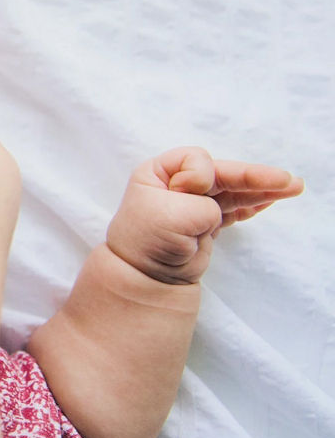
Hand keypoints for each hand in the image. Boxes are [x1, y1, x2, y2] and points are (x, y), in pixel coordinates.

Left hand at [106, 146, 303, 284]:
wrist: (145, 278)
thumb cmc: (148, 241)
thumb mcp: (170, 215)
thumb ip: (200, 205)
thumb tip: (214, 210)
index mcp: (158, 172)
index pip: (195, 159)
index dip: (200, 176)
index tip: (187, 194)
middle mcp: (175, 184)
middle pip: (222, 173)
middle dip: (253, 176)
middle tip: (285, 179)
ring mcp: (192, 204)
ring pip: (232, 191)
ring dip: (261, 190)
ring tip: (292, 187)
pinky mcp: (204, 223)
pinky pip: (233, 209)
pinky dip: (252, 204)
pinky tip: (271, 201)